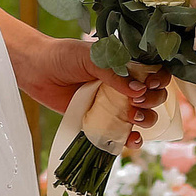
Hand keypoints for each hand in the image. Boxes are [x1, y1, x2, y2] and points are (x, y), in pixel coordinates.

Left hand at [10, 33, 167, 150]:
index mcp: (125, 64)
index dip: (160, 79)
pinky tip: (132, 139)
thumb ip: (114, 73)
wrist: (36, 70)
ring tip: (133, 118)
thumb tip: (140, 90)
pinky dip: (130, 139)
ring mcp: (113, 104)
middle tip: (137, 102)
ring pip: (142, 116)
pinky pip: (121, 133)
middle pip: (153, 96)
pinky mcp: (100, 121)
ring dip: (146, 120)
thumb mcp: (90, 58)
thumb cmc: (63, 56)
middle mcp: (123, 85)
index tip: (152, 84)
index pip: (154, 72)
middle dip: (153, 101)